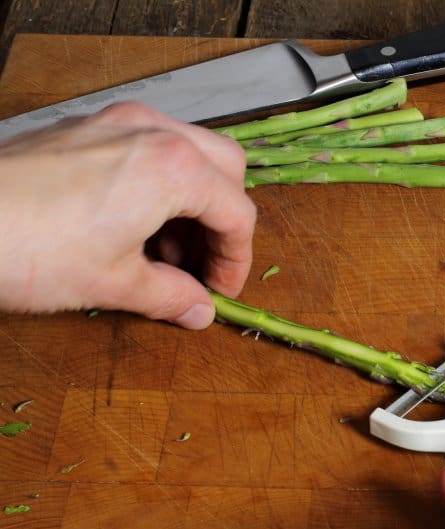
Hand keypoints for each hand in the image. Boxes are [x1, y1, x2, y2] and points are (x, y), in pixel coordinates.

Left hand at [0, 102, 255, 328]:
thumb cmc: (27, 248)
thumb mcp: (113, 284)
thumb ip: (170, 296)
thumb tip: (197, 309)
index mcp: (174, 169)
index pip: (237, 213)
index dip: (236, 259)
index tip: (221, 289)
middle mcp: (153, 132)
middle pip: (225, 170)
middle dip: (222, 221)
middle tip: (202, 265)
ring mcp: (116, 123)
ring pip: (188, 152)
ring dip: (191, 202)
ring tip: (164, 253)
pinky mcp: (85, 128)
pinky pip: (146, 148)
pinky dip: (158, 185)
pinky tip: (131, 226)